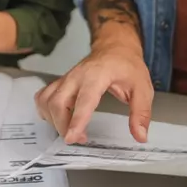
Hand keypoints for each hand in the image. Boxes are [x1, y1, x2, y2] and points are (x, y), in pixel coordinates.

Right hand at [35, 42, 153, 143]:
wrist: (115, 47)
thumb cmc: (127, 66)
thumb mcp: (143, 88)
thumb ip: (141, 113)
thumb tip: (140, 135)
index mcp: (98, 75)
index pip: (84, 100)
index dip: (76, 120)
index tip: (72, 138)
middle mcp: (77, 76)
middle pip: (58, 103)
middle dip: (63, 126)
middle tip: (80, 138)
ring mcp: (66, 78)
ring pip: (47, 100)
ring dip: (53, 120)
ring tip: (71, 130)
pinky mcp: (61, 82)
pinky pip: (43, 96)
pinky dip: (45, 110)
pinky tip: (57, 119)